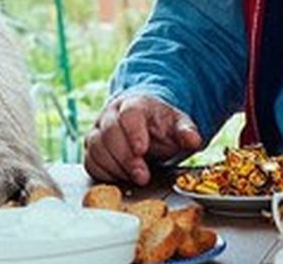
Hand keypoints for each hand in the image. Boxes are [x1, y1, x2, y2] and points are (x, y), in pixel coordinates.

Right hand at [84, 92, 201, 185]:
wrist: (145, 125)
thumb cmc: (161, 126)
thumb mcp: (179, 125)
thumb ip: (186, 131)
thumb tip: (193, 139)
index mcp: (135, 105)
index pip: (129, 114)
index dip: (133, 132)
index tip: (142, 150)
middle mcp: (111, 115)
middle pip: (110, 132)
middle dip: (126, 157)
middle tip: (142, 176)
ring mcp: (98, 131)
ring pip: (96, 147)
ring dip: (115, 167)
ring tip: (135, 177)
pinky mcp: (92, 148)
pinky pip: (90, 162)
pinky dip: (104, 173)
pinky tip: (121, 176)